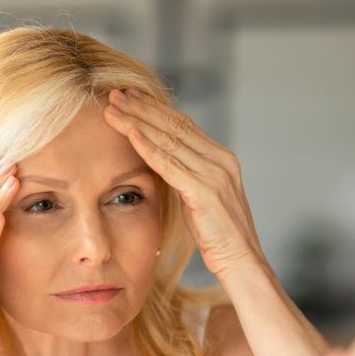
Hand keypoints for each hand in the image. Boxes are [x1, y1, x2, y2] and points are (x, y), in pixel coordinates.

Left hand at [103, 88, 265, 278]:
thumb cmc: (219, 236)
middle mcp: (221, 160)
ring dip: (137, 121)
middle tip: (114, 93)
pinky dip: (148, 147)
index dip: (154, 108)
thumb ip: (188, 176)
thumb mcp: (202, 198)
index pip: (184, 124)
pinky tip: (130, 133)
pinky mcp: (205, 192)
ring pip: (169, 139)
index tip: (130, 96)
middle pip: (175, 125)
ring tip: (112, 108)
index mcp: (222, 158)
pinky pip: (170, 164)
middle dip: (142, 107)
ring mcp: (215, 174)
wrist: (242, 262)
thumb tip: (164, 162)